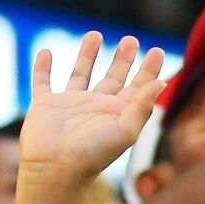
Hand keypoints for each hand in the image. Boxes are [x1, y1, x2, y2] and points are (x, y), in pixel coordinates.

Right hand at [20, 33, 164, 182]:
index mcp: (118, 113)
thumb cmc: (93, 153)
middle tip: (131, 40)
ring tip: (94, 34)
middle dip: (123, 59)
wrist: (56, 169)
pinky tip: (47, 52)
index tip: (157, 51)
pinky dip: (43, 67)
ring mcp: (70, 105)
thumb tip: (161, 83)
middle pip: (113, 77)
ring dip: (87, 55)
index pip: (138, 87)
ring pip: (80, 74)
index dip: (148, 70)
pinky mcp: (45, 106)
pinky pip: (43, 82)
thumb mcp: (125, 130)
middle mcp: (96, 107)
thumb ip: (142, 106)